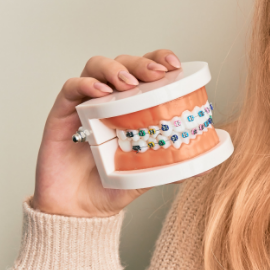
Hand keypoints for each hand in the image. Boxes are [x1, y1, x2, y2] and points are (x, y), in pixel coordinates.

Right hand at [30, 50, 182, 217]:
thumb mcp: (151, 172)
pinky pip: (71, 88)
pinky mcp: (61, 113)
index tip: (174, 65)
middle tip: (156, 74)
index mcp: (134, 105)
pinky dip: (86, 84)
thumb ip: (176, 164)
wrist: (80, 210)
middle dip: (142, 63)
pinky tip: (101, 93)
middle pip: (125, 62)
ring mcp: (85, 102)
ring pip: (97, 66)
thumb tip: (208, 161)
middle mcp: (110, 98)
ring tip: (128, 84)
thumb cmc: (113, 185)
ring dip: (115, 69)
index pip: (147, 69)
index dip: (160, 59)